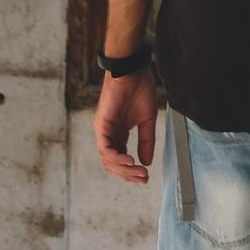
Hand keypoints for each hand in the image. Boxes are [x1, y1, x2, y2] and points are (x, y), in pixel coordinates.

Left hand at [94, 69, 158, 184]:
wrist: (133, 71)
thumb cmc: (139, 90)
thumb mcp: (147, 119)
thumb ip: (146, 140)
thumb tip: (146, 161)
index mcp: (118, 134)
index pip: (120, 160)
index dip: (131, 171)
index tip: (145, 178)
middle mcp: (108, 135)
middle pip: (112, 163)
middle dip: (128, 174)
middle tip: (143, 179)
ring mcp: (103, 130)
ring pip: (107, 159)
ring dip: (122, 169)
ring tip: (138, 172)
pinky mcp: (101, 124)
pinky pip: (105, 147)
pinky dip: (116, 157)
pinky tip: (130, 160)